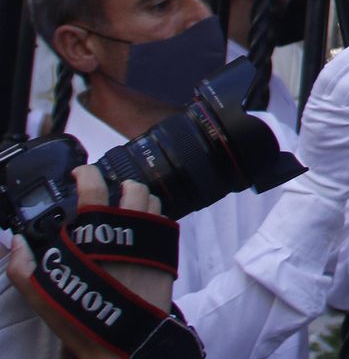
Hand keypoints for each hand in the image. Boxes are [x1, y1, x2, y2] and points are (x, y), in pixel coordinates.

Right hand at [6, 168, 174, 358]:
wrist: (123, 340)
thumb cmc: (81, 318)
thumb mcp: (42, 295)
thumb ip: (22, 266)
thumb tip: (16, 242)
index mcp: (94, 232)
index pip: (93, 185)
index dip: (86, 173)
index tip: (80, 174)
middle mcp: (127, 227)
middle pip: (130, 187)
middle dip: (118, 186)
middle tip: (106, 197)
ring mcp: (150, 237)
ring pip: (151, 200)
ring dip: (138, 200)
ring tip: (125, 212)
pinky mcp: (166, 250)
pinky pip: (164, 221)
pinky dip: (152, 218)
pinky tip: (139, 231)